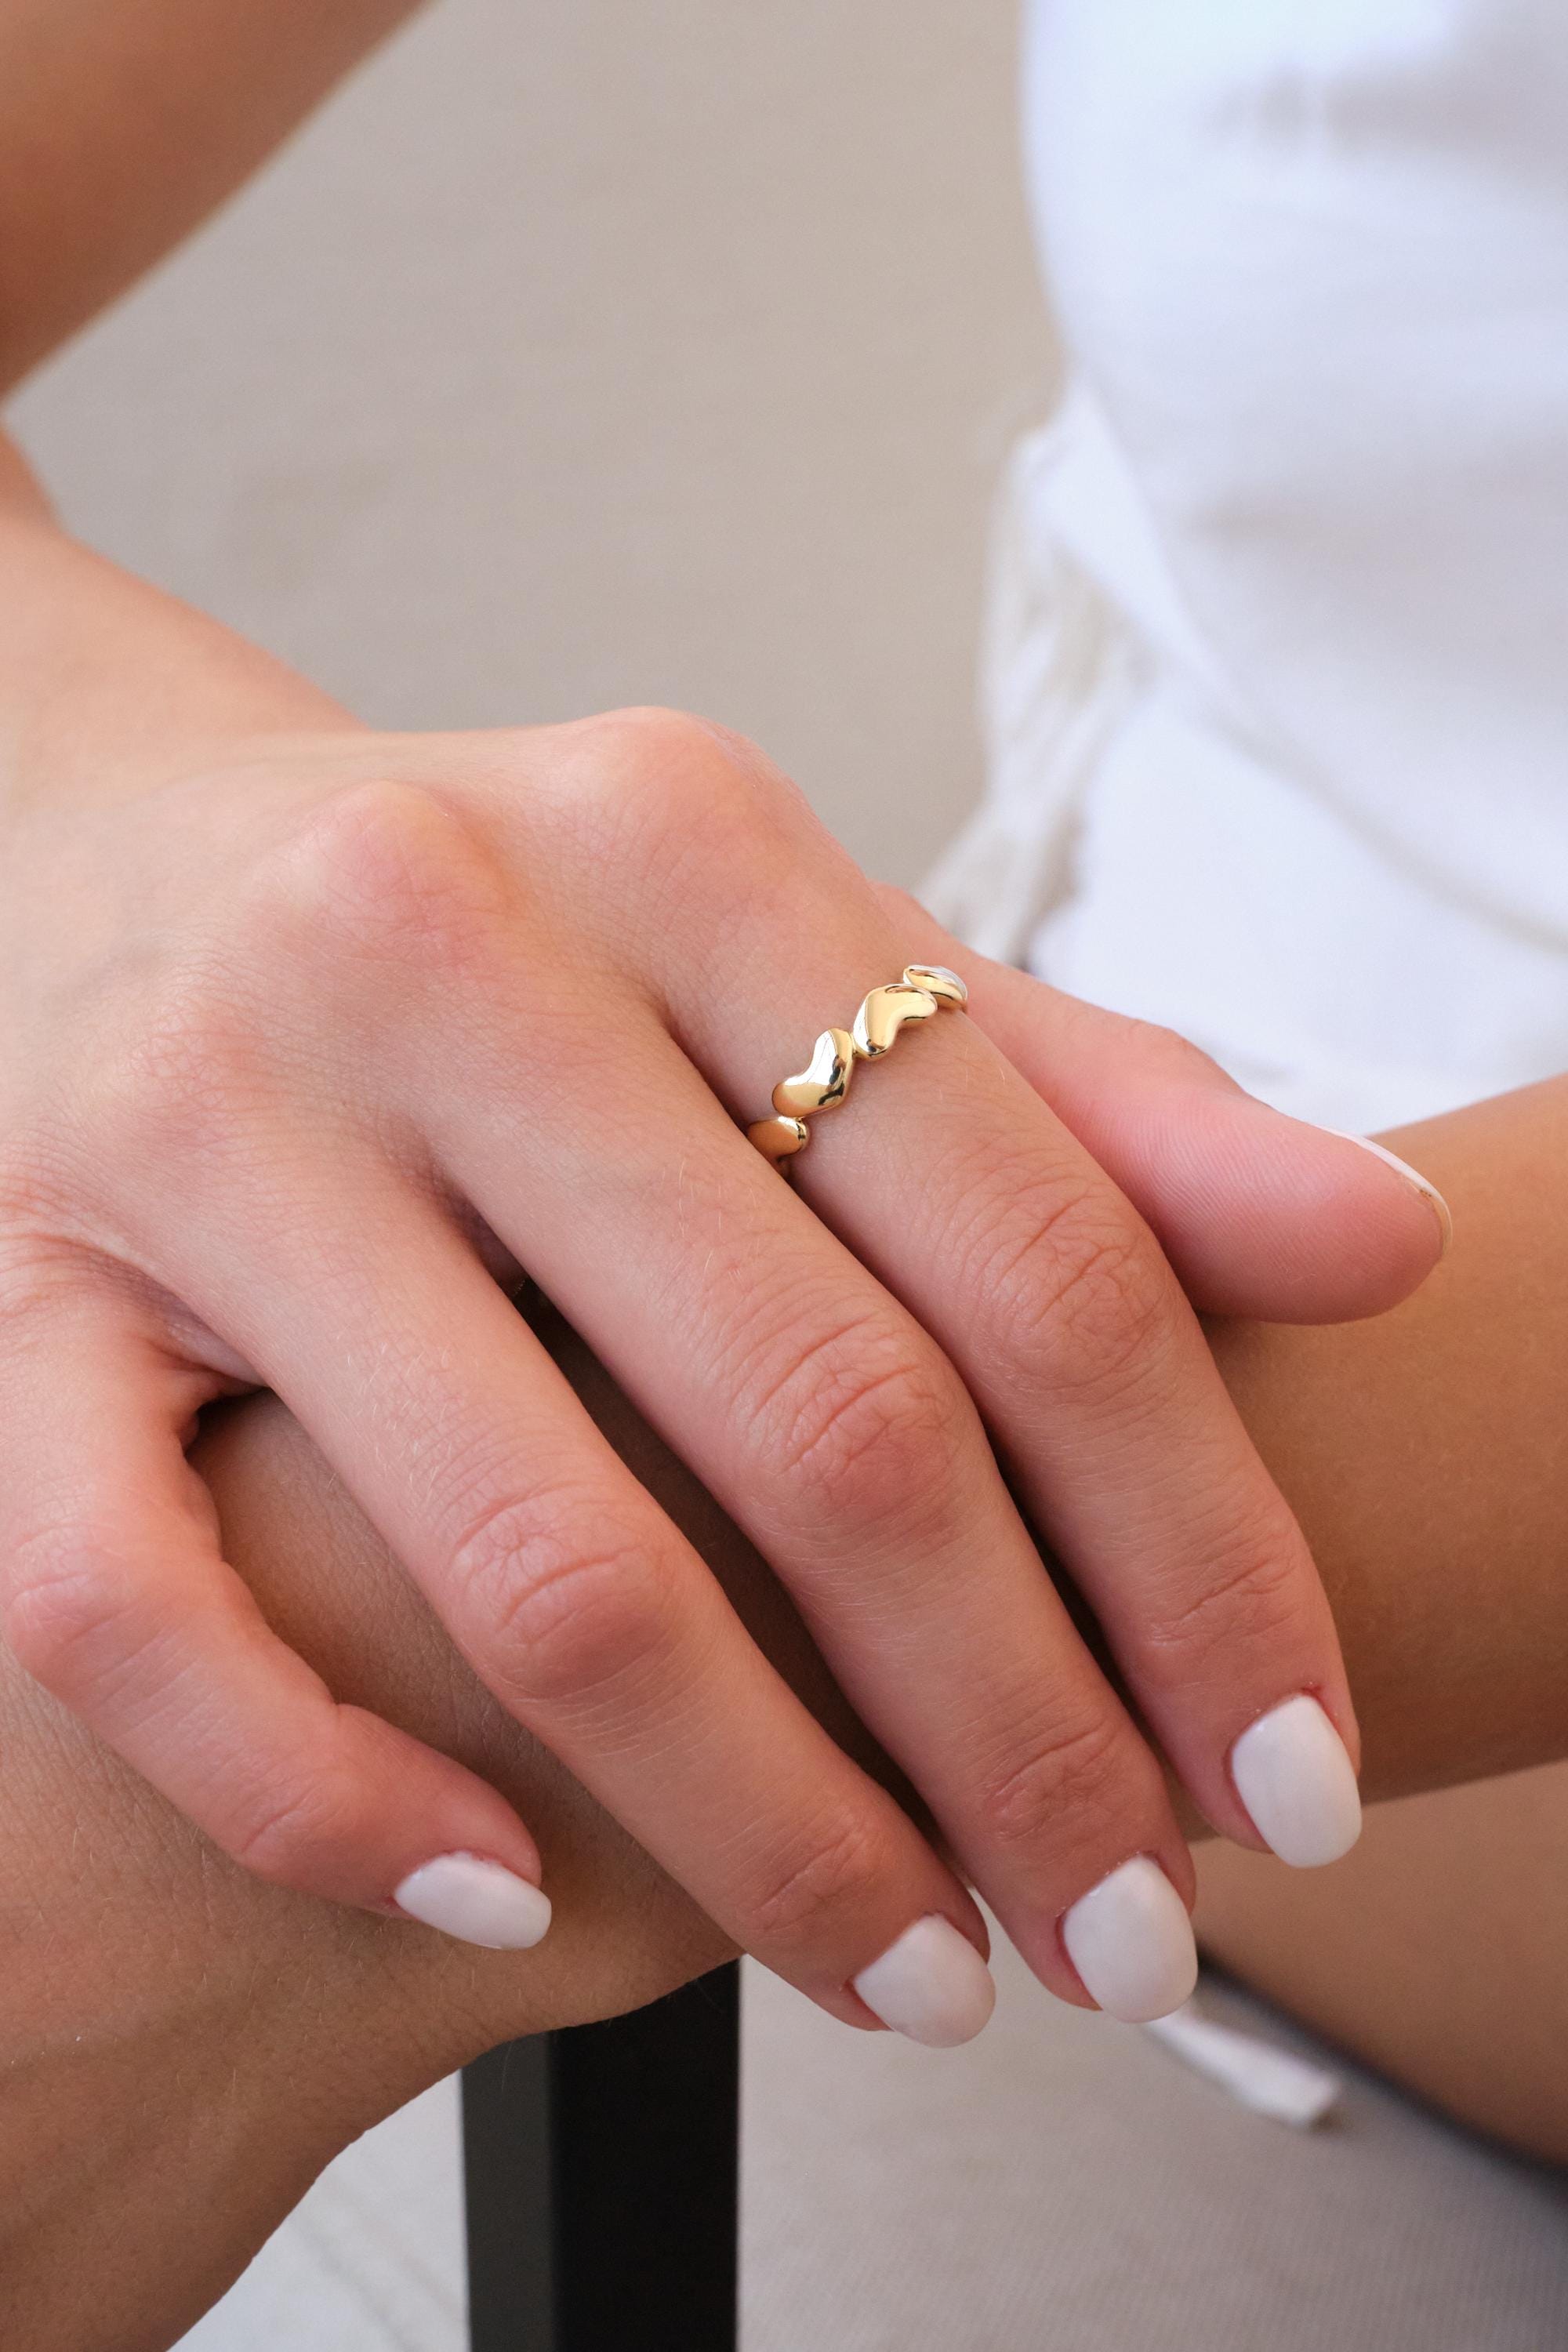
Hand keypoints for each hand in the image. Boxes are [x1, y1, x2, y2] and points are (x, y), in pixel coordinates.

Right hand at [0, 526, 1446, 2039]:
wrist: (94, 847)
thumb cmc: (503, 937)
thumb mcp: (788, 950)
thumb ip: (1074, 1098)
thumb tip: (1384, 1242)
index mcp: (674, 837)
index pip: (1027, 1234)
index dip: (1198, 1536)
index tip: (1291, 1767)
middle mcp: (432, 949)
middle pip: (816, 1416)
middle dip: (1021, 1731)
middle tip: (1133, 1937)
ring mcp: (197, 1126)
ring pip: (529, 1556)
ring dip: (764, 1824)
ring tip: (916, 1973)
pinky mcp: (9, 1293)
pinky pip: (144, 1611)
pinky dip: (337, 1795)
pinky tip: (512, 1903)